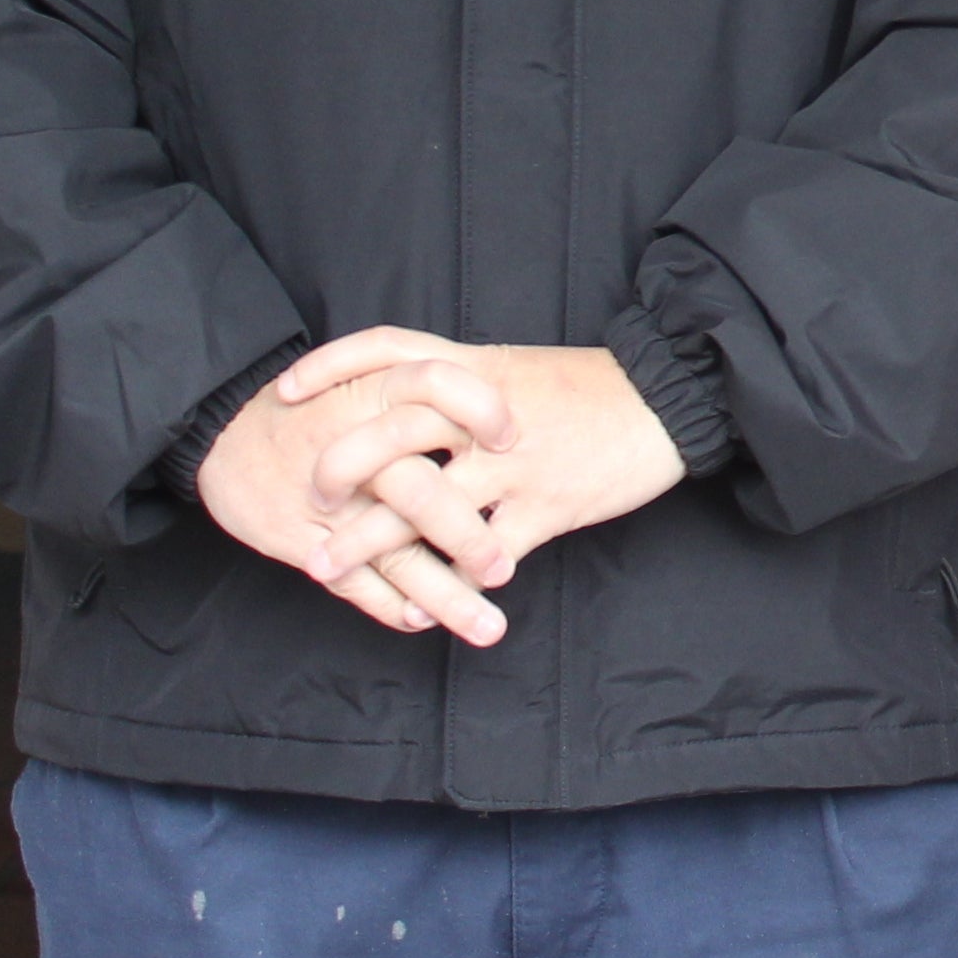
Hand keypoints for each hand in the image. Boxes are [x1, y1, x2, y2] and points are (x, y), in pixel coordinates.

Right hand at [195, 330, 509, 645]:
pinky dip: (394, 606)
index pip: (437, 389)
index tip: (512, 439)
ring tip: (489, 626)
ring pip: (393, 556)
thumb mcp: (365, 376)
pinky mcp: (306, 543)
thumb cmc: (317, 405)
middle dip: (466, 537)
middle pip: (419, 493)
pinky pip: (356, 585)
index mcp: (374, 393)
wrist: (223, 431)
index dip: (479, 410)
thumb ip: (425, 395)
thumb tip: (512, 419)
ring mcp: (331, 505)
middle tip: (505, 569)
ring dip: (445, 596)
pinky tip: (425, 619)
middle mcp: (355, 450)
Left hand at [268, 331, 691, 620]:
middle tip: (307, 496)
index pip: (390, 350)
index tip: (286, 391)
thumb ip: (464, 387)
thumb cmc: (593, 386)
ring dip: (368, 542)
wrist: (671, 398)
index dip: (332, 367)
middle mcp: (486, 414)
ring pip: (425, 506)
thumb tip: (409, 405)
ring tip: (325, 568)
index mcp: (477, 369)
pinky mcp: (547, 506)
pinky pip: (487, 554)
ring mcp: (515, 464)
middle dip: (338, 468)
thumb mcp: (520, 368)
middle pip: (393, 432)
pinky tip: (427, 607)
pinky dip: (453, 584)